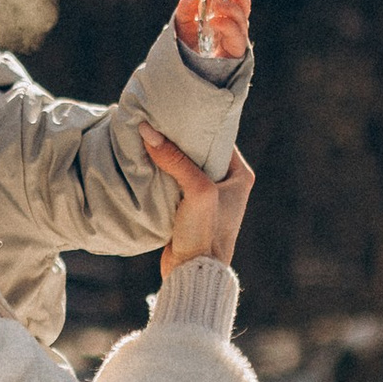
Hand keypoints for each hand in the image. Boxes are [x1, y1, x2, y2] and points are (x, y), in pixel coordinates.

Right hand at [142, 129, 254, 270]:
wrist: (191, 273)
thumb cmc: (205, 233)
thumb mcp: (196, 191)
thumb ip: (174, 160)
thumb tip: (147, 130)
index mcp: (239, 176)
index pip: (218, 138)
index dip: (198, 123)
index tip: (177, 108)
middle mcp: (226, 184)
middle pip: (198, 150)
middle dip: (177, 138)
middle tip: (156, 118)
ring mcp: (205, 197)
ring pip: (183, 166)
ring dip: (166, 155)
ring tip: (146, 134)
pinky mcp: (187, 209)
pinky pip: (172, 182)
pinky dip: (160, 173)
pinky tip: (143, 160)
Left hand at [173, 0, 251, 63]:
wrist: (183, 73)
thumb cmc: (187, 47)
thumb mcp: (181, 25)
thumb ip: (185, 11)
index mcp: (226, 17)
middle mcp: (234, 27)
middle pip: (244, 6)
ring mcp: (235, 40)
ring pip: (242, 20)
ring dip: (230, 8)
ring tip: (216, 4)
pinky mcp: (235, 53)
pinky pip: (237, 38)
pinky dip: (226, 26)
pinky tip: (214, 21)